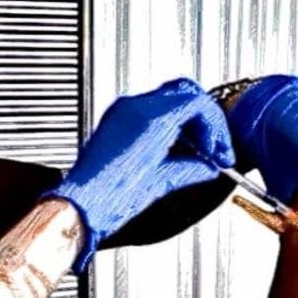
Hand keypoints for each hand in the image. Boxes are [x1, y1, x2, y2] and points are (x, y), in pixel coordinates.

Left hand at [46, 77, 233, 269]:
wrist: (79, 205)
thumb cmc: (110, 196)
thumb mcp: (161, 183)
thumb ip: (191, 169)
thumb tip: (207, 168)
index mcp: (151, 119)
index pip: (197, 103)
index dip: (215, 127)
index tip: (218, 150)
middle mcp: (135, 107)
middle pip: (185, 93)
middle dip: (205, 118)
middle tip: (214, 147)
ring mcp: (123, 111)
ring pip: (168, 97)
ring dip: (187, 119)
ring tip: (196, 151)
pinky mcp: (115, 120)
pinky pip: (149, 109)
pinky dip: (168, 122)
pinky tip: (174, 148)